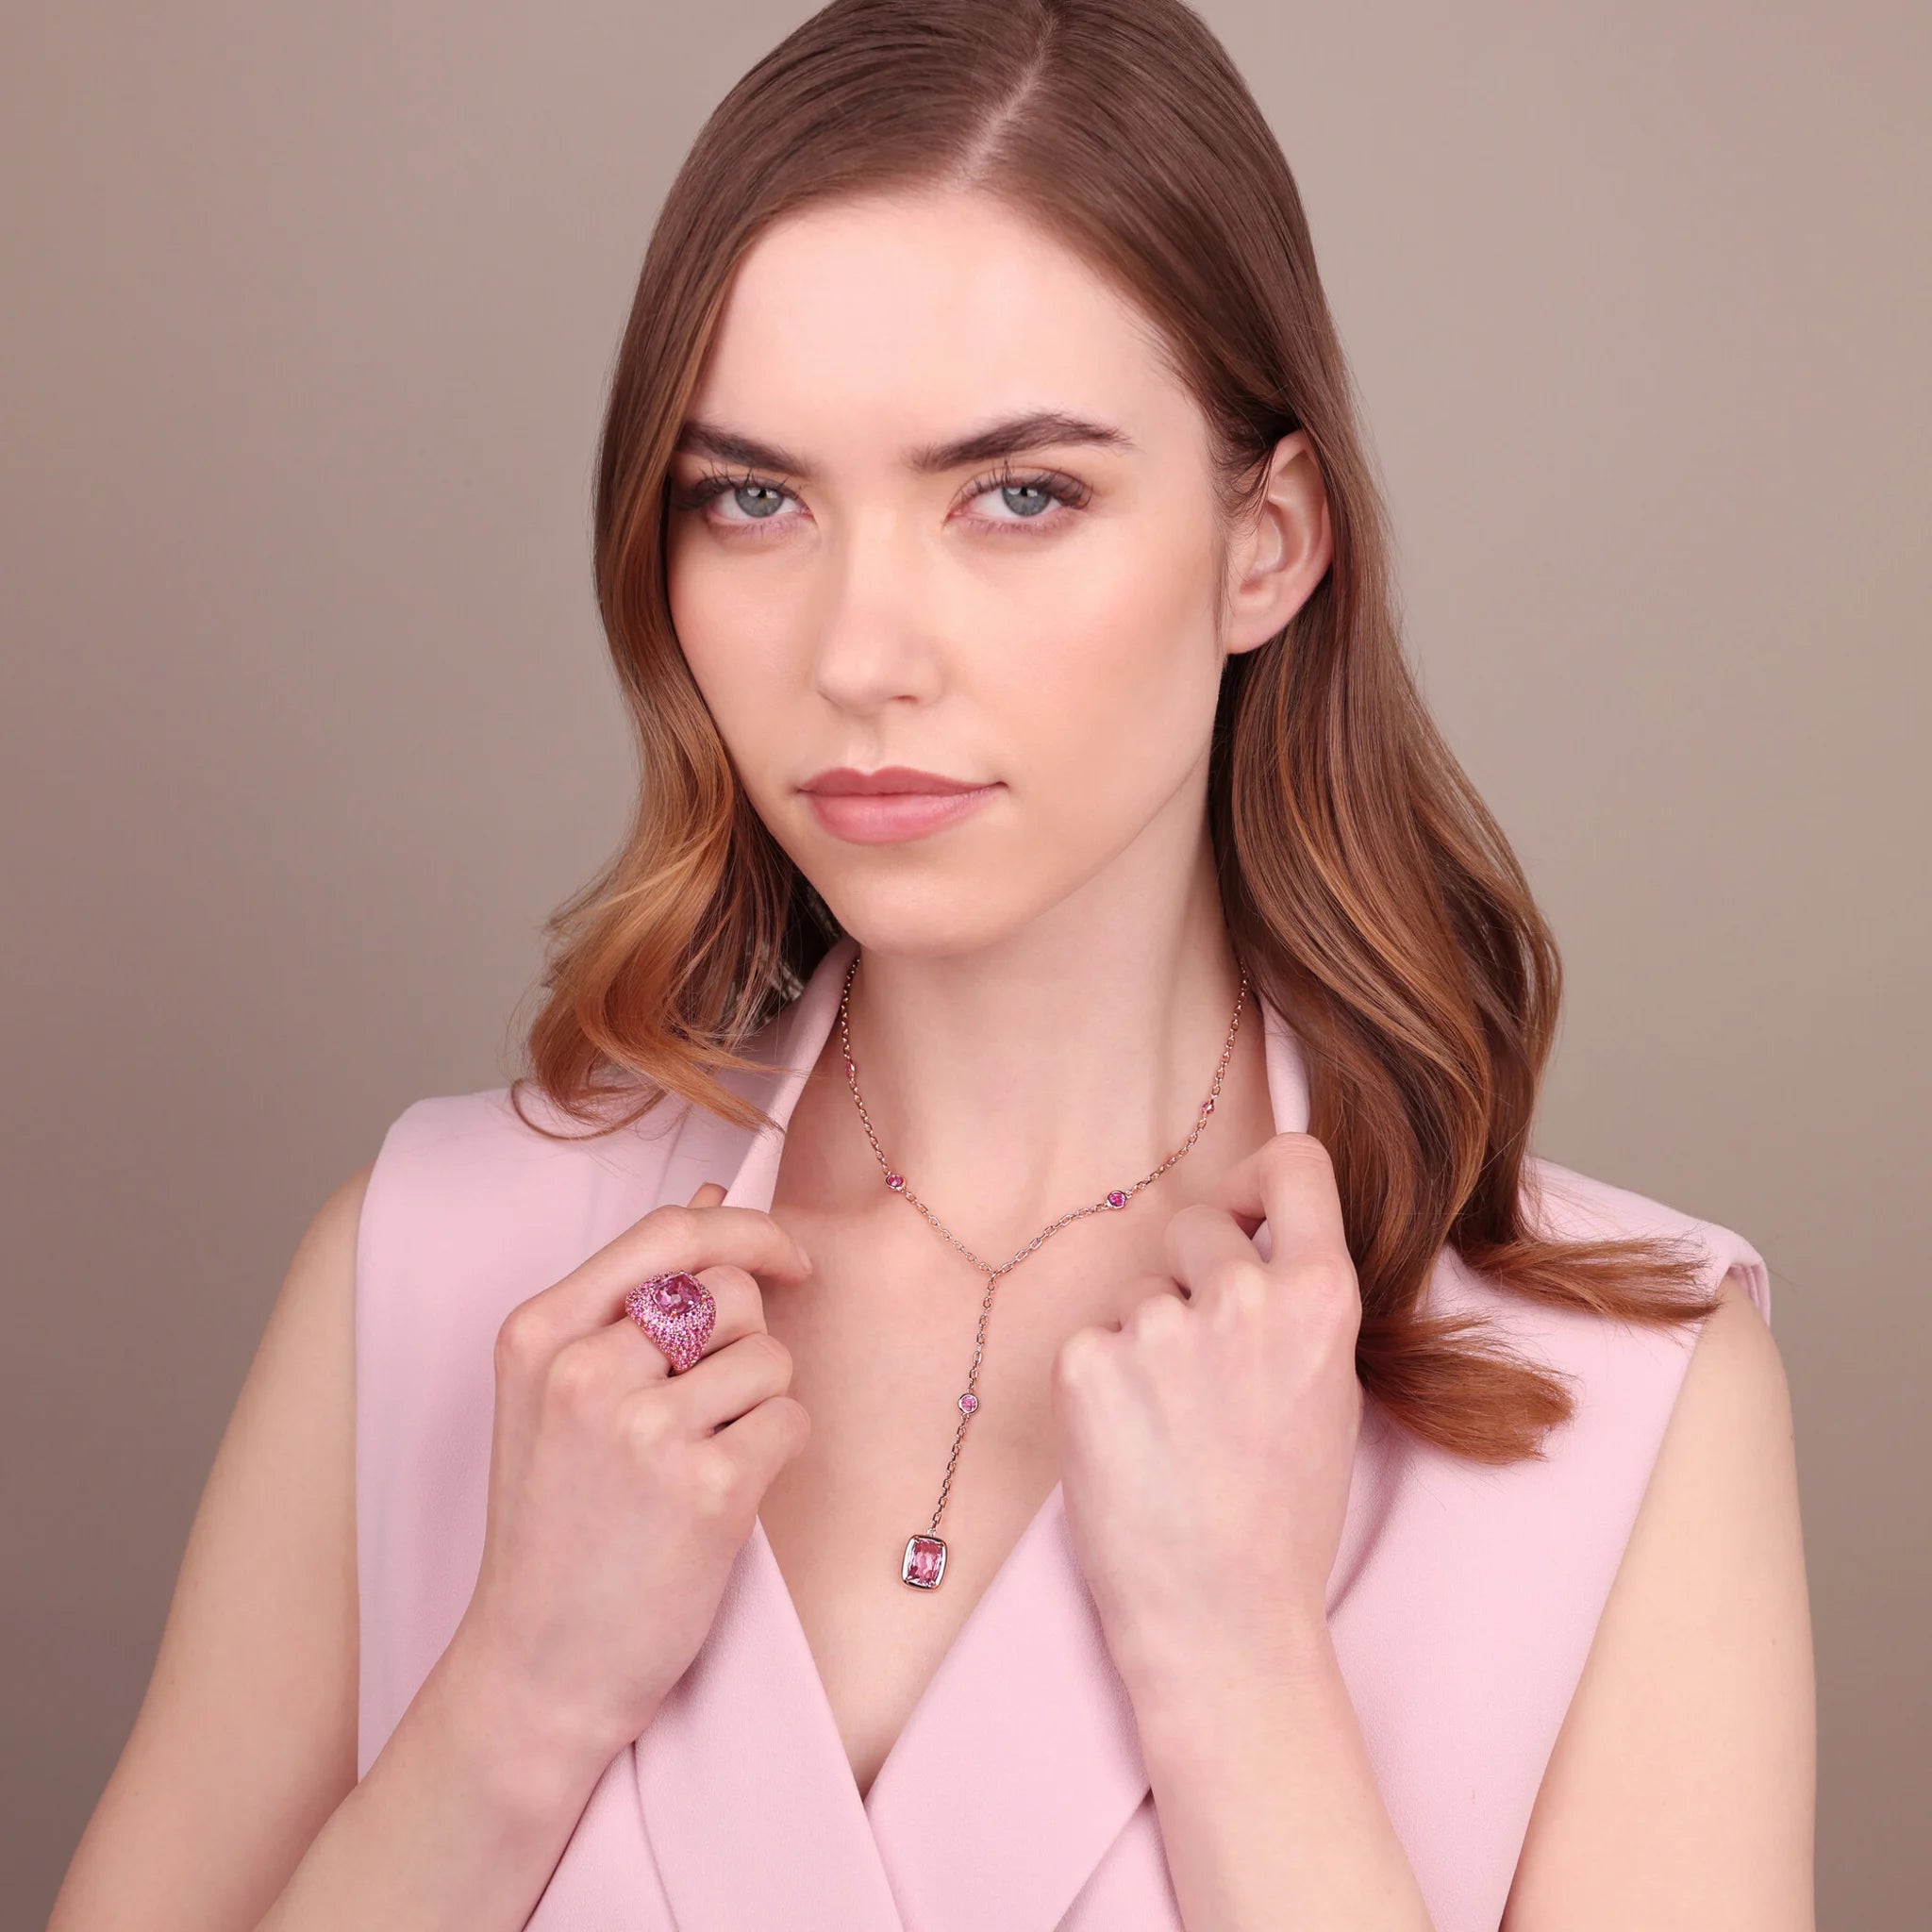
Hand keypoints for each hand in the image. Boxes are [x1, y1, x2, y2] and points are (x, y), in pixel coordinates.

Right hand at [441, 1180, 815, 1783]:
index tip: (787, 1257)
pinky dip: (777, 1453)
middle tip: (708, 1408)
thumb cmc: (556, 1526)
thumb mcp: (556, 1394)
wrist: (534, 1671)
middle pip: (731, 1290)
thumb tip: (716, 1193)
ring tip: (701, 1462)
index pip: (669, 1231)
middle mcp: (585, 1370)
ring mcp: (645, 1431)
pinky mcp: (708, 1491)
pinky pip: (790, 1422)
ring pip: (770, 1356)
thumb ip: (630, 1294)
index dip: (745, 1230)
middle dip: (746, 1338)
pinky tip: (725, 1498)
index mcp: (539, 1333)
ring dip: (760, 1404)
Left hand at [1049, 1132, 1363, 1690]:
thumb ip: (1295, 1306)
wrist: (1222, 1619)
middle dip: (1192, 1278)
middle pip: (1196, 1226)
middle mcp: (1243, 1295)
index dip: (1260, 1179)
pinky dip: (1101, 1386)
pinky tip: (1130, 1448)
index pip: (1294, 1163)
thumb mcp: (1330, 1392)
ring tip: (1172, 1431)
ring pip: (1140, 1293)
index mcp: (1321, 1297)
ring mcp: (1159, 1327)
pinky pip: (1091, 1342)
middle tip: (1202, 1369)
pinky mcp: (1087, 1363)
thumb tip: (1251, 1237)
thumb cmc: (1283, 1517)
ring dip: (1146, 1342)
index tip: (1245, 1210)